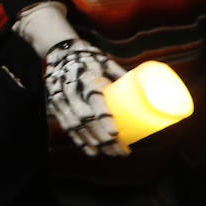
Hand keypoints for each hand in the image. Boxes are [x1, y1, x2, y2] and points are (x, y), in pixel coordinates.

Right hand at [43, 40, 127, 157]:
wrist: (60, 51)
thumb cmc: (90, 57)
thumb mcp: (106, 62)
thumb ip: (123, 78)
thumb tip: (150, 93)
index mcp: (86, 76)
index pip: (94, 99)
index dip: (103, 118)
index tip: (115, 134)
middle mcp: (71, 87)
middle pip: (85, 118)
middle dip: (101, 138)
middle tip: (119, 150)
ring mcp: (61, 97)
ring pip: (75, 125)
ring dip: (92, 143)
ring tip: (109, 153)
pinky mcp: (56, 104)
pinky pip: (66, 125)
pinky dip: (78, 140)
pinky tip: (90, 151)